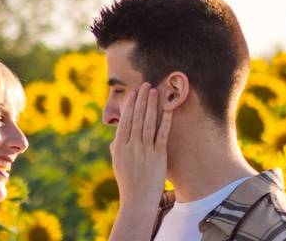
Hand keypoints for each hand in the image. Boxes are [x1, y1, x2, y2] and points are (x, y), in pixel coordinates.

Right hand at [110, 82, 172, 209]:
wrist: (137, 200)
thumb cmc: (127, 181)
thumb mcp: (117, 162)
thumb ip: (117, 146)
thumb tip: (118, 133)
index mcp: (119, 146)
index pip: (125, 120)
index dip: (129, 104)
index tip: (133, 92)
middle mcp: (131, 146)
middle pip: (136, 118)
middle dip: (141, 99)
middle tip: (145, 84)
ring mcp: (145, 151)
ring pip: (148, 123)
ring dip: (151, 105)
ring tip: (155, 91)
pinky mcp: (158, 156)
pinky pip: (162, 135)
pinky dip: (165, 120)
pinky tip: (168, 109)